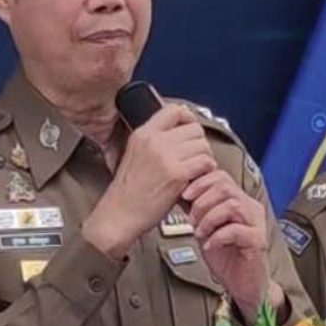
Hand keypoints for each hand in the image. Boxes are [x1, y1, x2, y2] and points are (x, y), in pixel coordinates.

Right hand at [83, 105, 216, 258]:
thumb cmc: (127, 192)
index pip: (174, 110)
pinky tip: (196, 179)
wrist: (119, 215)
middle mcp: (154, 141)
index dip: (188, 119)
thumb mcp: (134, 154)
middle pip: (194, 129)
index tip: (190, 130)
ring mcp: (165, 157)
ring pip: (203, 145)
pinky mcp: (176, 174)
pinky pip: (205, 163)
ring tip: (195, 170)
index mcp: (143, 134)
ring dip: (205, 158)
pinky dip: (206, 171)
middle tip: (195, 157)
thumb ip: (154, 141)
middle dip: (199, 144)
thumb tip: (178, 134)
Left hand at [183, 169, 283, 317]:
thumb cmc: (226, 257)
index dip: (199, 183)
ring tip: (201, 233)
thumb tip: (178, 191)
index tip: (184, 195)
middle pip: (225, 186)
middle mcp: (250, 208)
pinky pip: (237, 230)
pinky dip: (217, 237)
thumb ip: (197, 209)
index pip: (220, 176)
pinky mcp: (258, 241)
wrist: (242, 285)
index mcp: (238, 200)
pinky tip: (210, 245)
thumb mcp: (205, 227)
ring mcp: (256, 223)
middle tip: (192, 220)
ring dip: (209, 218)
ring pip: (232, 205)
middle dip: (201, 202)